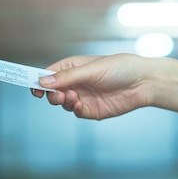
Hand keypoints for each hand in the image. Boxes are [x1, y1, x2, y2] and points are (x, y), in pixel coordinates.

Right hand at [31, 54, 150, 119]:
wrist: (144, 82)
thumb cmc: (121, 68)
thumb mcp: (92, 69)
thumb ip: (68, 76)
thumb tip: (43, 81)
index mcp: (74, 66)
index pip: (50, 73)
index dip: (40, 80)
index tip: (33, 87)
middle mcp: (76, 82)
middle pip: (53, 90)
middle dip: (51, 94)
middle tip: (56, 95)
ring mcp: (83, 96)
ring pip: (62, 102)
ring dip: (63, 101)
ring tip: (72, 97)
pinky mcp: (92, 110)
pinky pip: (76, 112)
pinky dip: (74, 109)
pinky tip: (78, 105)